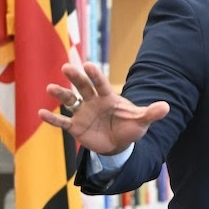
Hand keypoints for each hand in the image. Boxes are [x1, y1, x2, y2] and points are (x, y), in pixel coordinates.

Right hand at [37, 61, 170, 154]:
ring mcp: (82, 113)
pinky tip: (40, 113)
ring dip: (60, 94)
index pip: (101, 84)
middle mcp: (93, 101)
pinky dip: (52, 119)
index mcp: (108, 97)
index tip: (87, 64)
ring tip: (50, 88)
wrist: (119, 144)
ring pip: (69, 100)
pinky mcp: (75, 126)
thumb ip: (151, 113)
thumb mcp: (142, 121)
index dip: (95, 75)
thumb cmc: (130, 128)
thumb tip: (167, 107)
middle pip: (82, 87)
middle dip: (75, 78)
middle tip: (66, 67)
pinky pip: (62, 121)